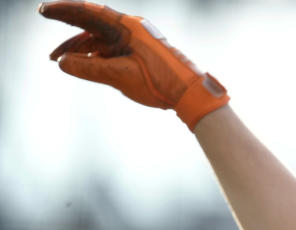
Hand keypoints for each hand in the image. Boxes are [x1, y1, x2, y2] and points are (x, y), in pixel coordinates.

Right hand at [39, 1, 229, 129]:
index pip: (90, 13)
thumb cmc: (160, 82)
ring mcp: (135, 42)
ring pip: (100, 40)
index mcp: (128, 28)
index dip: (65, 10)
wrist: (192, 94)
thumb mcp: (120, 76)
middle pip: (92, 24)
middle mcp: (131, 30)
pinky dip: (93, 57)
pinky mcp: (138, 55)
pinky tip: (80, 65)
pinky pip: (110, 51)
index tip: (44, 10)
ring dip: (79, 48)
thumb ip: (90, 69)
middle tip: (44, 19)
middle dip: (68, 26)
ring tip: (57, 59)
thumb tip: (62, 63)